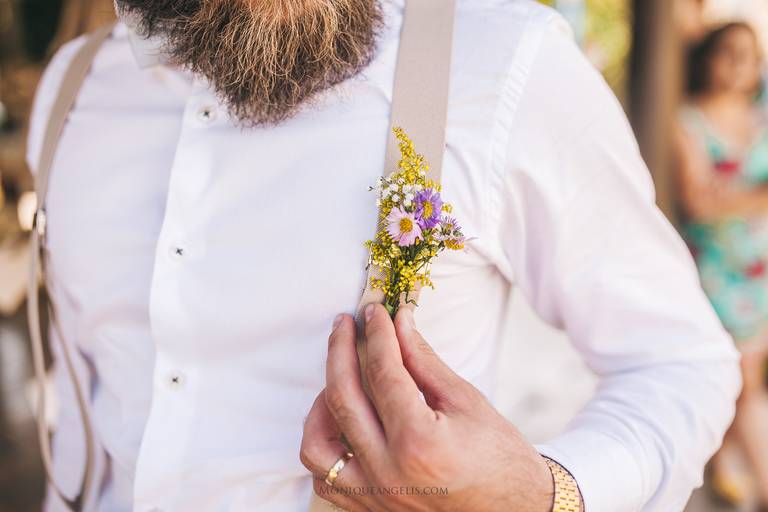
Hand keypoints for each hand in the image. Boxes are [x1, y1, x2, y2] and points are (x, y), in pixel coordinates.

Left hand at [300, 303, 553, 511]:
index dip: (377, 334)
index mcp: (418, 442)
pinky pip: (324, 477)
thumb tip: (399, 322)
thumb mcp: (465, 400)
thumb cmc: (499, 456)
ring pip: (317, 443)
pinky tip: (341, 420)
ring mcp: (374, 495)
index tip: (374, 311)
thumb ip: (423, 360)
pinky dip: (323, 444)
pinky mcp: (368, 508)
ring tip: (340, 377)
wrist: (514, 510)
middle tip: (345, 324)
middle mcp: (388, 472)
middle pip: (342, 398)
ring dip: (322, 403)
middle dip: (340, 351)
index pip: (383, 373)